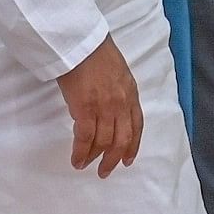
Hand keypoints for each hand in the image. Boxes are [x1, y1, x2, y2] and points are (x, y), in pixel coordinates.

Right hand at [57, 38, 142, 176]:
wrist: (82, 42)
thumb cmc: (95, 51)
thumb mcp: (117, 72)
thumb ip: (117, 90)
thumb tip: (108, 106)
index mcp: (131, 93)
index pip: (137, 126)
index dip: (132, 146)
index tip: (127, 159)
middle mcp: (121, 104)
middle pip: (122, 139)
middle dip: (114, 159)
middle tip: (106, 171)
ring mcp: (105, 107)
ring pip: (104, 142)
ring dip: (94, 158)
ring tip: (85, 166)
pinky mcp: (86, 109)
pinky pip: (85, 138)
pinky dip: (81, 152)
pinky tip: (76, 159)